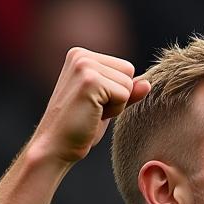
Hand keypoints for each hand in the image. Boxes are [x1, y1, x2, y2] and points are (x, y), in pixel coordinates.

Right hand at [36, 47, 150, 165]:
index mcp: (81, 55)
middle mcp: (81, 55)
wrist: (56, 147)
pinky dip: (114, 111)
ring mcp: (84, 65)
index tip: (94, 104)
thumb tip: (147, 83)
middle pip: (128, 71)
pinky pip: (124, 95)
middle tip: (93, 111)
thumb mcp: (106, 106)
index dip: (117, 92)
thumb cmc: (79, 129)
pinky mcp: (90, 80)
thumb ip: (125, 92)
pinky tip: (92, 115)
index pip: (125, 67)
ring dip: (116, 105)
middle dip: (118, 96)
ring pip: (128, 84)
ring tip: (91, 113)